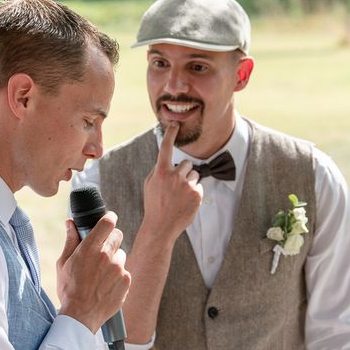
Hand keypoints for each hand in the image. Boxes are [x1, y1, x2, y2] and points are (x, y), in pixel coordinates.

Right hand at [56, 213, 130, 332]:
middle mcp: (106, 256)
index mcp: (89, 248)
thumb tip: (70, 223)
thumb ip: (70, 241)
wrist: (80, 316)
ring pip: (121, 254)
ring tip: (101, 273)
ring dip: (113, 259)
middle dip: (110, 239)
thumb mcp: (63, 263)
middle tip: (101, 250)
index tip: (108, 219)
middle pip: (117, 235)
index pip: (107, 223)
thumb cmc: (69, 289)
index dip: (109, 218)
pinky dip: (118, 275)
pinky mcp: (126, 280)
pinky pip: (124, 270)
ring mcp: (118, 268)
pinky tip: (106, 284)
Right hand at [142, 122, 202, 244]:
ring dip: (189, 181)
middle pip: (186, 163)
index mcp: (161, 172)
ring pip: (194, 174)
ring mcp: (187, 185)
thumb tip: (169, 160)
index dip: (170, 134)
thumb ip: (158, 170)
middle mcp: (174, 176)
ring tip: (180, 195)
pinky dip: (194, 193)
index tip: (175, 124)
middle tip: (176, 186)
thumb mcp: (150, 184)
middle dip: (183, 172)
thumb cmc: (154, 204)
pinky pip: (199, 186)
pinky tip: (185, 202)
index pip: (166, 148)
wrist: (161, 226)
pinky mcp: (197, 195)